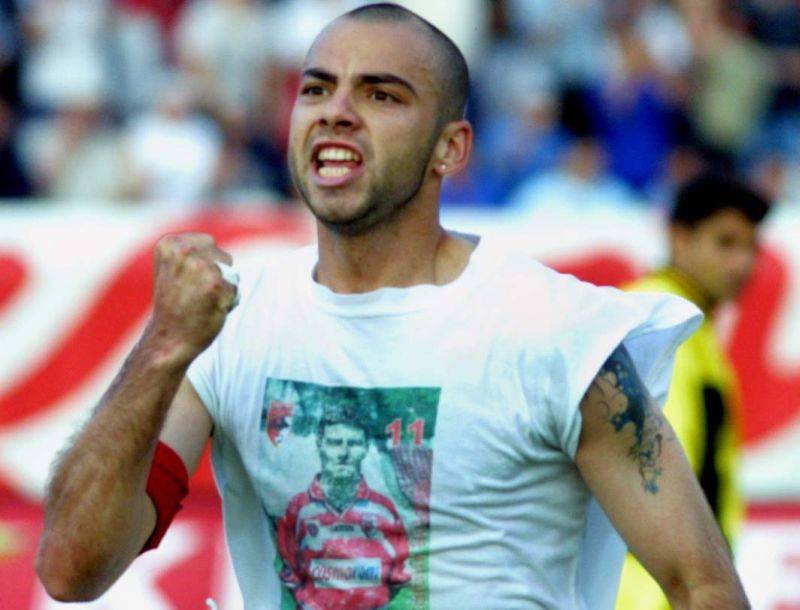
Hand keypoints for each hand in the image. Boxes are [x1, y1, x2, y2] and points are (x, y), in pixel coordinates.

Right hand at [147, 233, 237, 364]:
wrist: (168, 339)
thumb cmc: (174, 305)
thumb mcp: (174, 268)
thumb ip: (193, 252)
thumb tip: (224, 253)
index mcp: (170, 243)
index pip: (209, 242)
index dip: (205, 265)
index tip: (185, 282)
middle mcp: (185, 250)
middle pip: (223, 256)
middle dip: (216, 275)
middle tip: (193, 294)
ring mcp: (201, 267)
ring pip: (231, 274)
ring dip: (223, 289)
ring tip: (201, 302)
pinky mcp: (216, 285)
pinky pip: (235, 289)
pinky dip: (228, 302)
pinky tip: (209, 310)